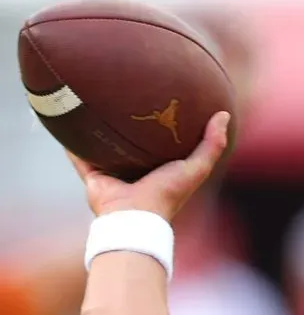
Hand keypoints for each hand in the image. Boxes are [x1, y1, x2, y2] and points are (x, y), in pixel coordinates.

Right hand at [67, 112, 230, 220]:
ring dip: (101, 132)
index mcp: (162, 170)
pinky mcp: (94, 177)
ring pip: (106, 148)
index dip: (168, 126)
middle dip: (132, 125)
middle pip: (134, 144)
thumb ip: (213, 144)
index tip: (168, 102)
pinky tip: (68, 124)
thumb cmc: (169, 193)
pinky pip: (80, 157)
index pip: (166, 144)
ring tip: (97, 105)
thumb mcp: (197, 167)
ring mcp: (115, 175)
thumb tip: (224, 114)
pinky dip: (73, 144)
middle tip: (129, 98)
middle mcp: (138, 171)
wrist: (135, 216)